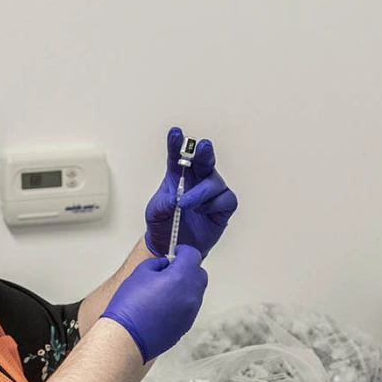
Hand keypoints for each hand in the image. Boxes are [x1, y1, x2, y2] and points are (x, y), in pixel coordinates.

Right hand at [100, 245, 207, 362]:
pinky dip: (181, 302)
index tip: (176, 252)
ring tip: (163, 290)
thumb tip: (165, 266)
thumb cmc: (129, 307)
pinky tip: (163, 305)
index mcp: (181, 277)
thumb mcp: (139, 273)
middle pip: (199, 274)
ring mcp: (191, 312)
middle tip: (169, 270)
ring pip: (195, 292)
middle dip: (187, 268)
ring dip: (184, 287)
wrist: (126, 337)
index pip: (193, 255)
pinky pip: (189, 308)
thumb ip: (157, 265)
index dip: (183, 251)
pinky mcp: (186, 326)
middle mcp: (191, 295)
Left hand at [145, 127, 237, 257]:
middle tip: (202, 146)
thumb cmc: (163, 224)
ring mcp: (211, 193)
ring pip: (214, 182)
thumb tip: (174, 198)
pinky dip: (214, 204)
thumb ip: (163, 203)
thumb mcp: (155, 213)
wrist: (171, 247)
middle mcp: (197, 180)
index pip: (178, 155)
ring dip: (200, 192)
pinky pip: (226, 199)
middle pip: (204, 160)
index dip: (177, 144)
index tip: (175, 133)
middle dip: (204, 151)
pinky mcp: (222, 208)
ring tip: (185, 204)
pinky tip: (203, 211)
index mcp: (177, 176)